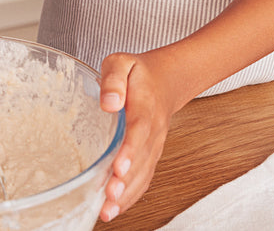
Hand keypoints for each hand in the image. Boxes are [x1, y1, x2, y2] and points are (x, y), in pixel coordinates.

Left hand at [96, 52, 179, 222]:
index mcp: (145, 104)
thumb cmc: (137, 73)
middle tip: (108, 197)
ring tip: (107, 210)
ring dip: (127, 194)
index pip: (139, 130)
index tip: (119, 168)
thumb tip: (109, 102)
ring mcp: (154, 145)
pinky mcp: (151, 155)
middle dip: (126, 181)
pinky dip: (132, 196)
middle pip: (142, 159)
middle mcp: (153, 129)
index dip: (130, 151)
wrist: (166, 80)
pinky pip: (145, 178)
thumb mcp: (121, 63)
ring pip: (144, 174)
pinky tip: (115, 209)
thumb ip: (114, 79)